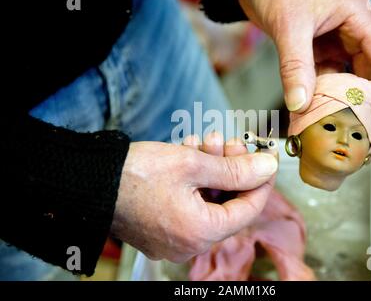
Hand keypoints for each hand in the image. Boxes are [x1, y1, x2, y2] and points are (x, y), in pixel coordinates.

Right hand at [110, 139, 277, 262]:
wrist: (88, 182)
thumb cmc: (136, 174)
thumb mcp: (192, 164)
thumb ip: (236, 169)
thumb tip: (267, 168)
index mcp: (201, 232)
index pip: (249, 208)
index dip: (261, 180)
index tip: (264, 158)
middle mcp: (189, 243)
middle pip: (227, 204)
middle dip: (230, 168)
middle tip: (228, 142)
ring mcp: (174, 239)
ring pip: (208, 202)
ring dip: (211, 170)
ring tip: (204, 142)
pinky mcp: (161, 230)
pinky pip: (190, 206)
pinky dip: (194, 182)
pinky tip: (189, 155)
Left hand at [238, 0, 370, 135]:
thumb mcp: (290, 25)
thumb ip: (295, 65)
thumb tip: (299, 104)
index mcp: (357, 19)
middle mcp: (348, 31)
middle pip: (367, 74)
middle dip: (364, 105)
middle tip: (361, 134)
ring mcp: (330, 40)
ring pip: (341, 77)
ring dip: (337, 101)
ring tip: (336, 127)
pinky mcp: (311, 47)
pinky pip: (319, 75)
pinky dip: (316, 93)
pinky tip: (311, 111)